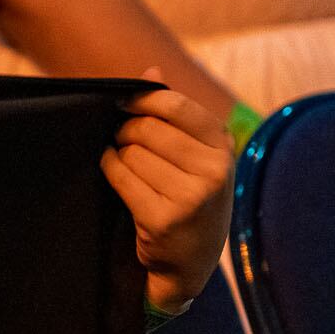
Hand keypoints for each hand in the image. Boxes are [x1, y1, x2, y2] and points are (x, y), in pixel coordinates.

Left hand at [99, 72, 232, 311]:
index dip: (141, 100)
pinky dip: (110, 170)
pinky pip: (121, 176)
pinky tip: (115, 175)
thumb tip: (152, 70)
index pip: (175, 106)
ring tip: (128, 167)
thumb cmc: (188, 199)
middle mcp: (214, 171)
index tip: (123, 103)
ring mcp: (191, 197)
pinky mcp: (164, 219)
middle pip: (147, 128)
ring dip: (119, 155)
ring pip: (131, 152)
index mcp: (223, 147)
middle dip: (126, 131)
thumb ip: (174, 114)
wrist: (188, 264)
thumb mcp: (196, 157)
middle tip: (124, 142)